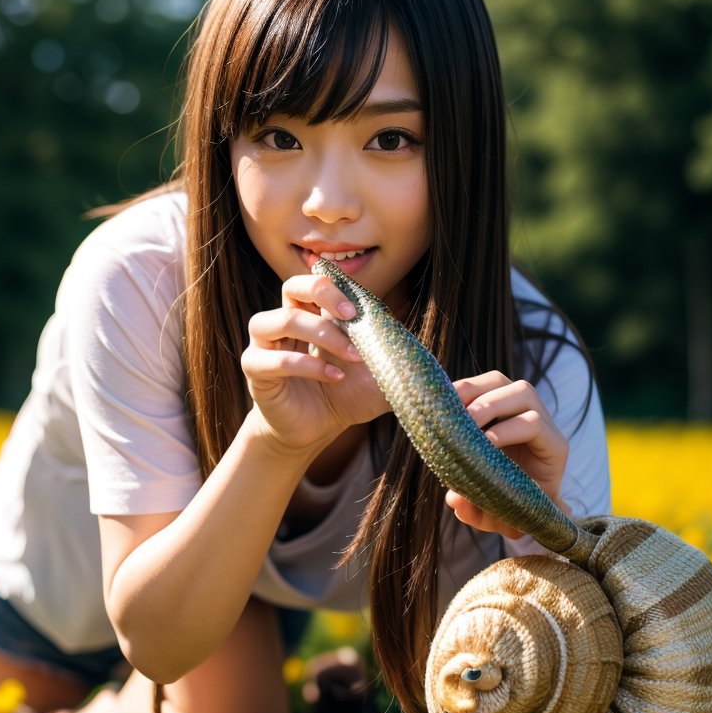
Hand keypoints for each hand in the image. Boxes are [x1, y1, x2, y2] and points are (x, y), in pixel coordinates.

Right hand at [240, 271, 388, 454]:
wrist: (313, 431)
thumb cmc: (343, 396)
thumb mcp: (379, 378)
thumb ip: (406, 368)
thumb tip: (455, 378)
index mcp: (311, 313)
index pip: (318, 281)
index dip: (340, 287)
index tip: (363, 309)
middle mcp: (283, 321)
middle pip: (292, 286)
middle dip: (324, 294)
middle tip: (352, 316)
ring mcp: (264, 345)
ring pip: (280, 320)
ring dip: (321, 334)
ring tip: (352, 356)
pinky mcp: (256, 371)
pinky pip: (274, 359)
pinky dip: (308, 365)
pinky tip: (333, 377)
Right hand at [443, 371, 569, 536]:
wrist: (522, 499)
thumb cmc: (516, 509)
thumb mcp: (503, 519)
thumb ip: (481, 514)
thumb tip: (454, 498)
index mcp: (553, 448)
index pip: (536, 424)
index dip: (509, 430)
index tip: (484, 444)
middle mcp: (541, 420)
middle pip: (523, 392)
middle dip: (490, 404)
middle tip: (464, 423)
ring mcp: (519, 406)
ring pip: (500, 381)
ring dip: (471, 391)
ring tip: (447, 410)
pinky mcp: (498, 399)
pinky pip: (481, 383)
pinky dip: (459, 390)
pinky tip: (441, 407)